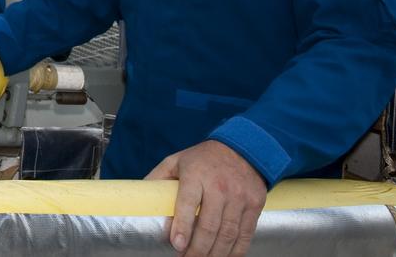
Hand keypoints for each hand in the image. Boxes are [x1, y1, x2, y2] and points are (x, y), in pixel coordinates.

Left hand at [145, 140, 266, 256]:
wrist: (242, 149)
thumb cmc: (203, 159)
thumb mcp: (176, 161)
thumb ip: (158, 179)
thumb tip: (140, 199)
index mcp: (196, 174)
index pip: (187, 203)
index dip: (182, 227)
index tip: (176, 245)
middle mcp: (219, 186)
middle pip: (209, 225)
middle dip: (197, 249)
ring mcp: (239, 196)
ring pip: (228, 233)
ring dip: (215, 253)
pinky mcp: (254, 205)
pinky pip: (245, 234)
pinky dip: (235, 251)